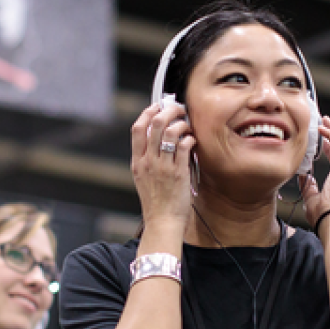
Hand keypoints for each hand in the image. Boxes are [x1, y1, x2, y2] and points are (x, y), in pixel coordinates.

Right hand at [130, 99, 195, 230]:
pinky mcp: (179, 172)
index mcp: (137, 162)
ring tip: (187, 127)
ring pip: (171, 132)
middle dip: (168, 111)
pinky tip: (192, 141)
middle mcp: (148, 162)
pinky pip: (184, 146)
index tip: (157, 106)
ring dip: (182, 124)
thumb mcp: (143, 178)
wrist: (162, 221)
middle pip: (155, 125)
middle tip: (178, 110)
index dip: (147, 113)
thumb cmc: (156, 202)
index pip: (137, 129)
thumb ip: (147, 159)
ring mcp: (163, 166)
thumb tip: (158, 139)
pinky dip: (190, 138)